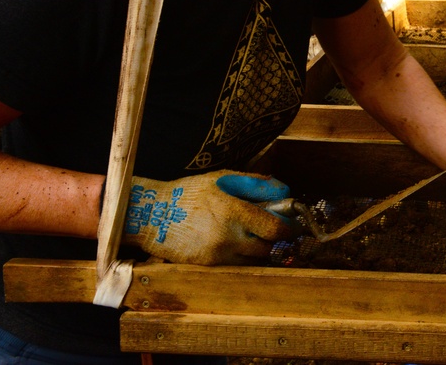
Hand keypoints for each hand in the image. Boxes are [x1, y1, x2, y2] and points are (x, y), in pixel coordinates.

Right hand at [122, 171, 293, 264]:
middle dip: (277, 241)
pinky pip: (237, 266)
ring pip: (254, 260)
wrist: (152, 215)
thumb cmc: (190, 192)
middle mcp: (227, 237)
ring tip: (256, 235)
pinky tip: (238, 243)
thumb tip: (283, 190)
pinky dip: (243, 256)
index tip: (293, 224)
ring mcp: (217, 256)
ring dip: (261, 250)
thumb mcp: (222, 178)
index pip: (275, 229)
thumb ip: (255, 184)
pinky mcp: (208, 267)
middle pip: (269, 249)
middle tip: (278, 231)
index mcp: (232, 212)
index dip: (289, 228)